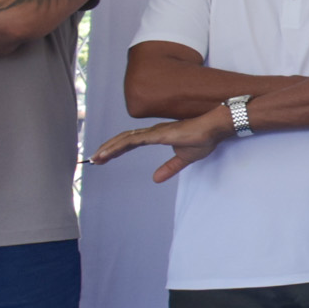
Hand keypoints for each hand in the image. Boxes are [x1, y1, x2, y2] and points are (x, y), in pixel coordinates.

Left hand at [89, 107, 230, 181]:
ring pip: (124, 140)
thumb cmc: (203, 138)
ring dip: (108, 149)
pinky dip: (117, 147)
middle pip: (123, 140)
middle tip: (93, 160)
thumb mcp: (184, 159)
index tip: (104, 158)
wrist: (214, 128)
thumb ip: (169, 168)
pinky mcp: (157, 134)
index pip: (131, 141)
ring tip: (95, 158)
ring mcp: (153, 132)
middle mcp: (152, 132)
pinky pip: (132, 141)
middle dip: (107, 149)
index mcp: (157, 135)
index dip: (116, 149)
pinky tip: (108, 153)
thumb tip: (155, 179)